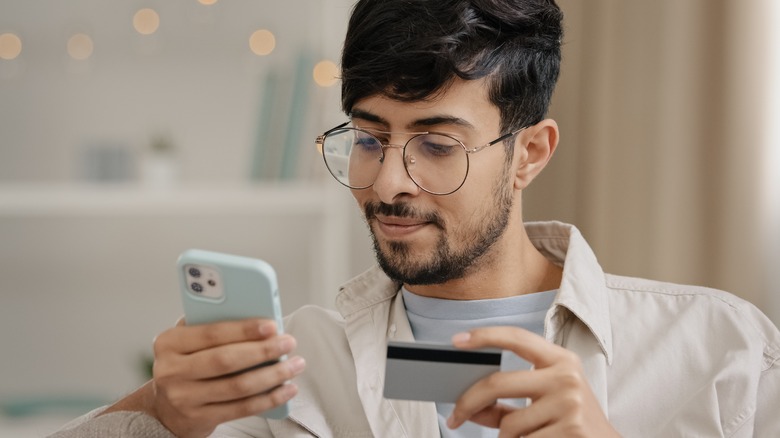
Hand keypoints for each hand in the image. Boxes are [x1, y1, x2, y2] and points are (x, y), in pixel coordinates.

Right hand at [106, 318, 304, 437]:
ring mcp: (184, 398)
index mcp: (170, 342)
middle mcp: (172, 371)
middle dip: (263, 351)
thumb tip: (257, 314)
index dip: (244, 329)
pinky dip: (269, 398)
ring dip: (272, 375)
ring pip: (238, 386)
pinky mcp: (199, 419)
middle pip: (226, 360)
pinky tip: (286, 389)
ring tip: (294, 365)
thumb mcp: (188, 340)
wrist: (165, 407)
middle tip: (288, 343)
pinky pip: (241, 408)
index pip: (211, 333)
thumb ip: (212, 324)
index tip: (272, 325)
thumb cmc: (186, 363)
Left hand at [446, 327, 617, 437]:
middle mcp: (566, 376)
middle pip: (498, 383)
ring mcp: (570, 403)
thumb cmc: (571, 421)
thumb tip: (469, 408)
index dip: (485, 335)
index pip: (517, 337)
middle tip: (454, 417)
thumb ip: (506, 403)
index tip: (457, 341)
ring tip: (524, 437)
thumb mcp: (544, 401)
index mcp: (561, 360)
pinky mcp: (571, 429)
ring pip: (509, 424)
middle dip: (468, 403)